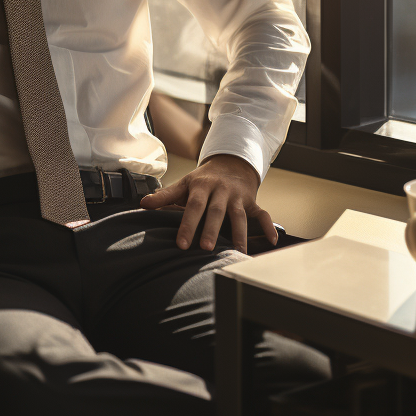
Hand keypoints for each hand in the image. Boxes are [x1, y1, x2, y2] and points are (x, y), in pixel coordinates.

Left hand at [139, 153, 276, 252]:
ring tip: (238, 252)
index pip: (193, 206)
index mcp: (202, 186)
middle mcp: (221, 191)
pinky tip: (272, 241)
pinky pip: (262, 214)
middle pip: (216, 212)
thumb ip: (165, 196)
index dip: (187, 224)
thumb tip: (143, 204)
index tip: (181, 243)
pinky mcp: (252, 202)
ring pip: (239, 216)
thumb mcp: (184, 183)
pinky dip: (268, 226)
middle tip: (205, 248)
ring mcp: (238, 197)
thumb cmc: (203, 179)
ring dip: (239, 234)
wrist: (230, 163)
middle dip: (211, 230)